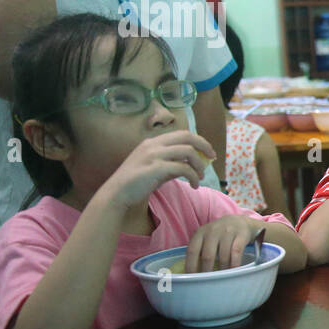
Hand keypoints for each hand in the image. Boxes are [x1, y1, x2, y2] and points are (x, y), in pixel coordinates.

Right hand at [97, 130, 215, 210]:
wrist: (116, 194)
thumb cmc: (136, 183)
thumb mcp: (156, 169)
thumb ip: (172, 163)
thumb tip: (193, 164)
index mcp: (153, 142)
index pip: (182, 134)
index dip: (199, 141)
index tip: (208, 152)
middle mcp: (153, 145)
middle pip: (187, 137)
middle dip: (204, 145)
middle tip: (212, 157)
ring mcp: (153, 155)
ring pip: (188, 152)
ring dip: (199, 165)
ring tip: (201, 177)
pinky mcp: (155, 168)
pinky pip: (183, 168)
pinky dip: (193, 176)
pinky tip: (194, 185)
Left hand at [185, 214, 261, 272]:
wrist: (240, 221)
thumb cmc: (220, 234)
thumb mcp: (207, 237)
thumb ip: (199, 249)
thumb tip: (191, 272)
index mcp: (200, 233)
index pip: (192, 251)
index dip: (191, 265)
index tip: (192, 278)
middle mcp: (212, 231)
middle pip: (208, 255)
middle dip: (207, 271)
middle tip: (208, 282)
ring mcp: (227, 232)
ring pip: (223, 255)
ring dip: (223, 269)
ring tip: (222, 278)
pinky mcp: (241, 234)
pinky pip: (236, 252)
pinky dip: (235, 263)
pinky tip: (234, 270)